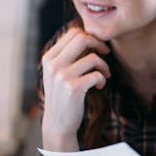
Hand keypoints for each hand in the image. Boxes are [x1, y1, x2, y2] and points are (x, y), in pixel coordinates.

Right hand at [40, 26, 110, 146]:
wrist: (58, 122)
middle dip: (99, 44)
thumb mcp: (58, 72)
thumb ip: (67, 55)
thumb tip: (87, 34)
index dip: (90, 37)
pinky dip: (102, 79)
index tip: (98, 47)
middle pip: (82, 38)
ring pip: (93, 58)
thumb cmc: (63, 95)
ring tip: (104, 75)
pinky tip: (99, 86)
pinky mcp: (73, 88)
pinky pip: (97, 75)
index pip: (72, 33)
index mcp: (49, 57)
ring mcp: (62, 76)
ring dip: (104, 66)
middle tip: (106, 53)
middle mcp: (53, 65)